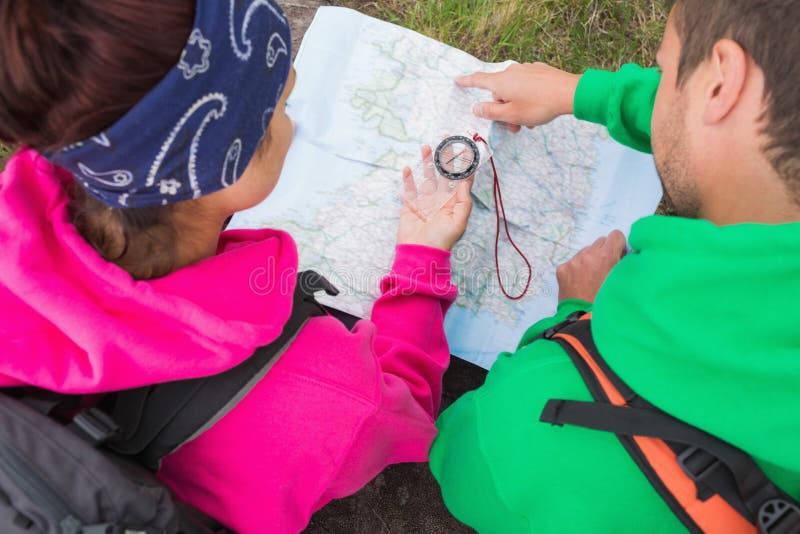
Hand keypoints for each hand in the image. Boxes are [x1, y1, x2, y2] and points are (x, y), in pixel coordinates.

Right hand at [398, 146, 472, 250]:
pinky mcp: (410, 206)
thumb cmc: (442, 240)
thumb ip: (464, 201)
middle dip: (444, 158)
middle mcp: (440, 200)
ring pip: (426, 178)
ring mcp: (424, 202)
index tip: (465, 149)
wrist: (419, 254)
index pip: (461, 181)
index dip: (464, 166)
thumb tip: (466, 181)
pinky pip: (409, 190)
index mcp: (454, 203)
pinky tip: (408, 168)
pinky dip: (408, 179)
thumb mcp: (458, 222)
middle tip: (444, 140)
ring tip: (426, 147)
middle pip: (443, 174)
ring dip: (426, 163)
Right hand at [456, 63, 580, 132]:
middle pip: (499, 92)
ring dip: (517, 107)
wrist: (570, 92)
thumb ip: (491, 112)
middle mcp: (511, 72)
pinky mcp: (539, 71)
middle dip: (504, 110)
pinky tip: (538, 107)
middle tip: (515, 126)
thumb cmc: (539, 105)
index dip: (466, 82)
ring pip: (514, 91)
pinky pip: (527, 86)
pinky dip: (527, 98)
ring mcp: (526, 70)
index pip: (478, 80)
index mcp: (501, 82)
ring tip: (530, 121)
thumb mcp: (511, 115)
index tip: (457, 80)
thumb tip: (476, 107)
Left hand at [557, 230, 626, 302]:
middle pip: (600, 242)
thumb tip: (625, 252)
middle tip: (605, 269)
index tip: (618, 256)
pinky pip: (573, 261)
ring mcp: (573, 261)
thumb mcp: (623, 281)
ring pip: (585, 251)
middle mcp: (588, 254)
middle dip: (604, 252)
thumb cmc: (608, 302)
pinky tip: (580, 283)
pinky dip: (577, 268)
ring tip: (592, 278)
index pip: (615, 235)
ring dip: (590, 259)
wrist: (584, 320)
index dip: (618, 246)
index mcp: (606, 256)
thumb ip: (626, 263)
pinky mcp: (562, 269)